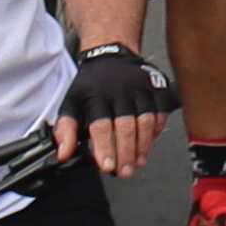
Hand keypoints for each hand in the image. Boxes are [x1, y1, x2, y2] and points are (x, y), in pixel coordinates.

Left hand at [62, 38, 178, 177]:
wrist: (111, 54)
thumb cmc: (90, 85)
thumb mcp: (70, 104)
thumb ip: (66, 131)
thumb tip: (64, 154)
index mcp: (95, 95)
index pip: (101, 125)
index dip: (105, 147)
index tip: (107, 166)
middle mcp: (119, 90)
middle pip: (126, 125)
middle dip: (126, 152)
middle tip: (125, 172)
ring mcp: (140, 86)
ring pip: (147, 119)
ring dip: (143, 144)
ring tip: (137, 163)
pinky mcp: (157, 85)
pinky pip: (161, 111)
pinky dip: (157, 130)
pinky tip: (149, 143)